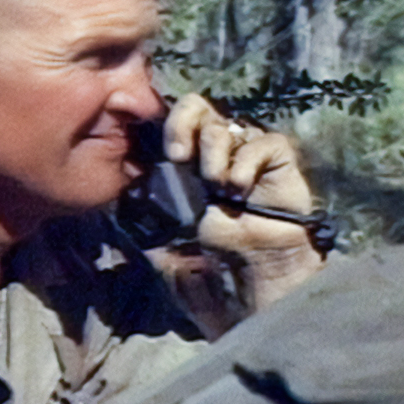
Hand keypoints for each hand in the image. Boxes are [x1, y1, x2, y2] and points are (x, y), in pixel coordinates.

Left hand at [163, 94, 322, 309]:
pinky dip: (248, 160)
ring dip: (215, 154)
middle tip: (182, 157)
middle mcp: (216, 159)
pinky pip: (266, 142)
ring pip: (227, 126)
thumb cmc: (214, 275)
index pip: (175, 125)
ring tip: (219, 189)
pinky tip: (240, 188)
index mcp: (187, 173)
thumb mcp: (166, 254)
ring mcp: (248, 161)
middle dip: (185, 125)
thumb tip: (123, 208)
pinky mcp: (280, 167)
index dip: (170, 125)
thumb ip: (147, 231)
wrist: (258, 293)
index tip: (169, 153)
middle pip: (200, 109)